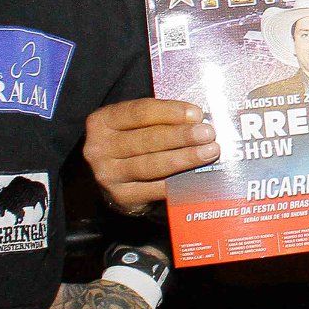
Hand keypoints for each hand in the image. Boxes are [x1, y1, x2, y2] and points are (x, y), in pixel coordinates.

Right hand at [82, 98, 218, 211]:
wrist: (112, 174)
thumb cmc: (132, 140)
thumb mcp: (136, 123)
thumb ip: (161, 118)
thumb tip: (197, 119)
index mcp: (103, 121)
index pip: (139, 112)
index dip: (170, 112)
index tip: (196, 113)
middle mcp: (100, 148)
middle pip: (147, 140)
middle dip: (181, 136)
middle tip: (208, 133)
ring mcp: (108, 174)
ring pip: (151, 165)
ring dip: (184, 158)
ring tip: (209, 152)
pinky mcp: (121, 196)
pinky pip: (153, 189)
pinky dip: (177, 182)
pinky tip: (195, 176)